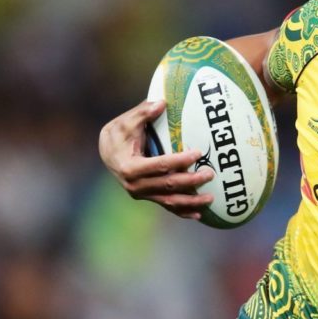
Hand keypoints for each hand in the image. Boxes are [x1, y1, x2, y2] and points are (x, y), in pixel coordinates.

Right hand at [98, 99, 214, 219]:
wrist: (106, 152)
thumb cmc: (118, 134)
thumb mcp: (126, 122)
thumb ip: (143, 113)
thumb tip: (162, 103)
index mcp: (130, 167)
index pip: (160, 165)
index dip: (180, 160)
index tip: (198, 153)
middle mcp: (135, 185)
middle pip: (168, 185)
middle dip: (191, 181)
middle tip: (211, 174)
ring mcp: (142, 194)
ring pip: (169, 201)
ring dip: (191, 202)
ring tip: (211, 199)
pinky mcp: (148, 197)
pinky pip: (167, 206)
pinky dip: (182, 212)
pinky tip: (199, 215)